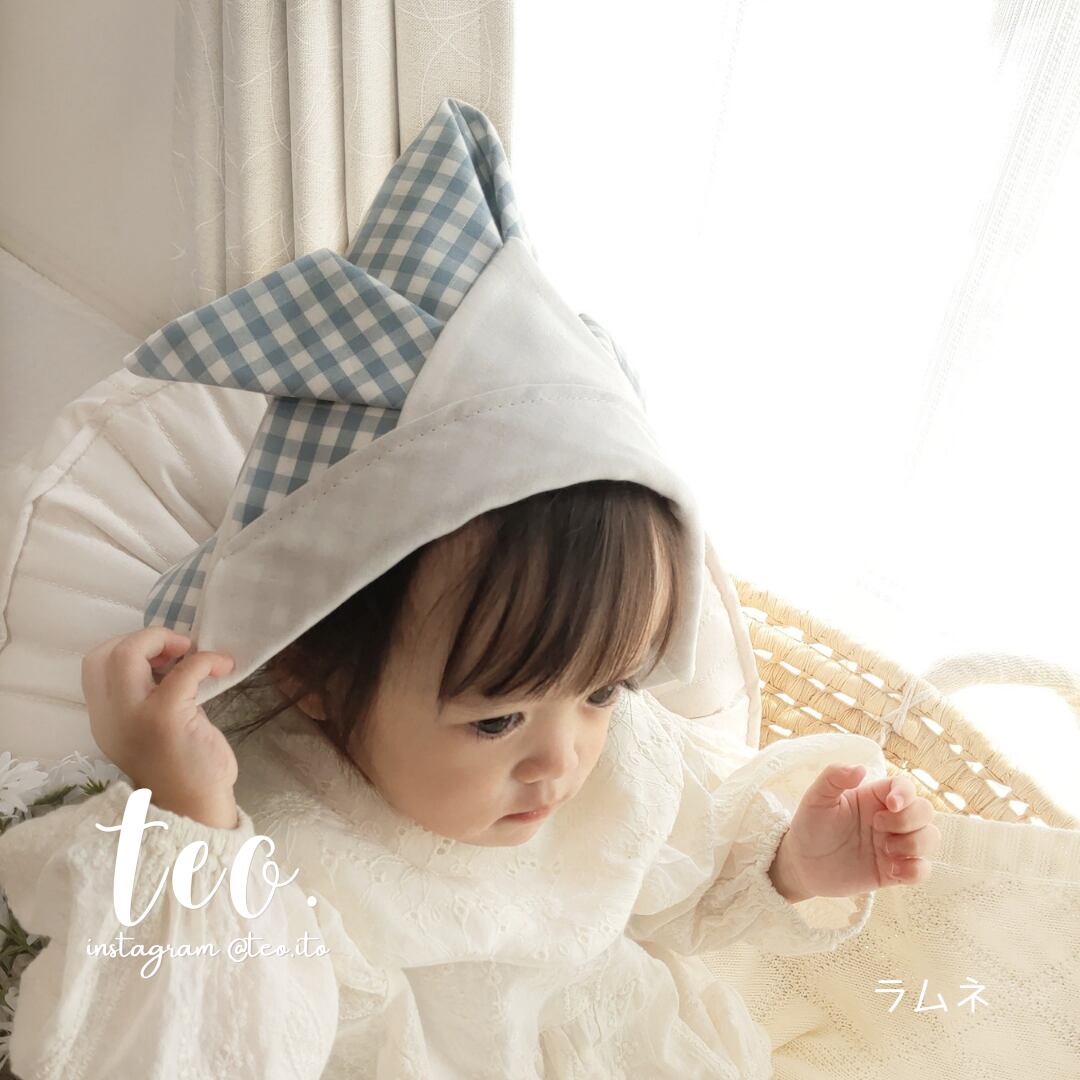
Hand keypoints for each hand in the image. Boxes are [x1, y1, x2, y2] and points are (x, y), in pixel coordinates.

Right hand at [81, 628, 238, 828]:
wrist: (195, 810)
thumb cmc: (182, 770)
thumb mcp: (150, 730)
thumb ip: (148, 698)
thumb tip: (170, 659)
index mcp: (107, 719)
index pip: (95, 666)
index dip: (126, 646)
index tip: (160, 655)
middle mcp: (112, 717)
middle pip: (105, 654)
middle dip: (144, 637)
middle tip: (177, 648)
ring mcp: (136, 716)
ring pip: (126, 654)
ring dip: (163, 640)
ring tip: (191, 651)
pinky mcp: (166, 717)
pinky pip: (183, 670)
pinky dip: (205, 659)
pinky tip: (222, 666)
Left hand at [774, 764, 940, 899]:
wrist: (803, 864)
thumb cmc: (810, 826)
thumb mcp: (816, 798)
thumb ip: (833, 777)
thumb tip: (860, 768)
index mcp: (873, 797)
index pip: (905, 786)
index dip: (906, 793)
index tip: (891, 805)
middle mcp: (889, 819)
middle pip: (926, 811)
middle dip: (910, 820)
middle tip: (878, 827)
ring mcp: (895, 845)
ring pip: (930, 838)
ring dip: (914, 844)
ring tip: (884, 851)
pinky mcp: (895, 871)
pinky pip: (923, 870)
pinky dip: (915, 870)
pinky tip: (891, 871)